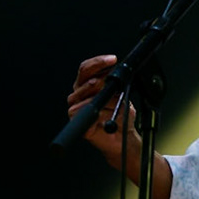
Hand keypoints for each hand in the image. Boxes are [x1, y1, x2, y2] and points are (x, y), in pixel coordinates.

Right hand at [66, 54, 139, 168]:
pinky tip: (105, 115)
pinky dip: (96, 112)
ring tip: (114, 103)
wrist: (123, 138)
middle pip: (83, 76)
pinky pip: (79, 110)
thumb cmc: (121, 117)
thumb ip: (115, 88)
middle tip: (110, 82)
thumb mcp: (122, 97)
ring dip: (101, 97)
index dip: (98, 62)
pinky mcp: (75, 118)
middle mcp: (80, 92)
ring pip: (82, 92)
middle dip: (100, 78)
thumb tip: (110, 80)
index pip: (87, 68)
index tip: (113, 60)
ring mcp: (76, 104)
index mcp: (89, 84)